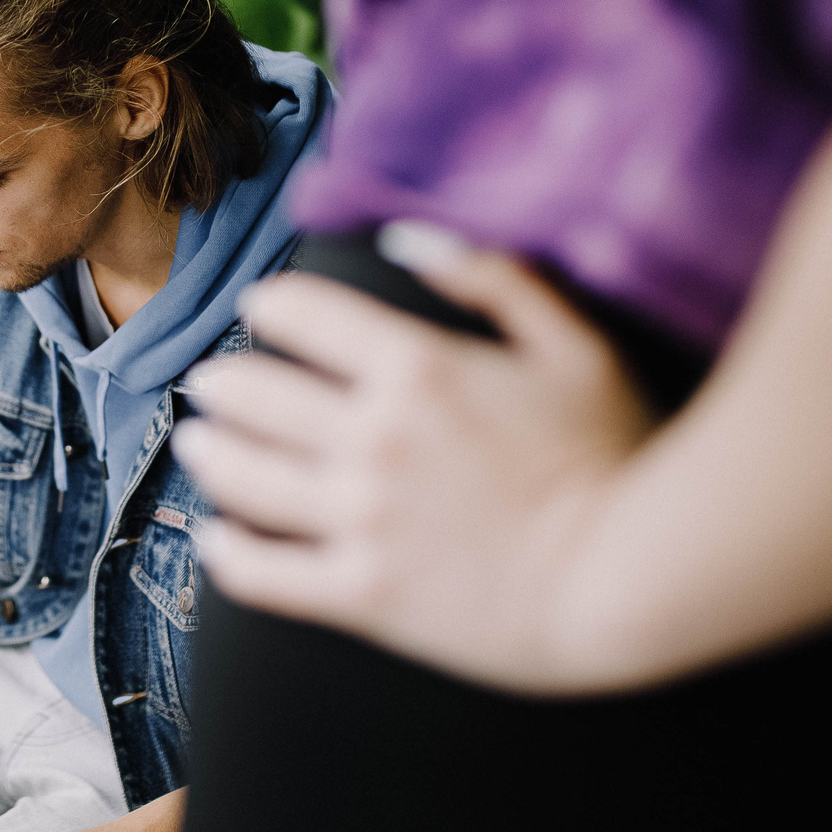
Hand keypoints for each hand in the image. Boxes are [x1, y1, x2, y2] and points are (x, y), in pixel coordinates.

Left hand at [170, 222, 655, 690]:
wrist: (632, 580)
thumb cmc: (618, 456)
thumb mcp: (576, 344)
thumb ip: (495, 279)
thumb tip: (407, 237)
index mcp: (418, 368)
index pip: (304, 314)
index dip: (272, 304)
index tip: (262, 307)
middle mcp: (373, 439)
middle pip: (255, 393)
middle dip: (223, 380)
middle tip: (213, 381)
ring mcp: (361, 520)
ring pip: (243, 477)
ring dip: (208, 452)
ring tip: (198, 443)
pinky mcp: (363, 595)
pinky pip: (265, 573)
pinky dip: (228, 553)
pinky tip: (217, 537)